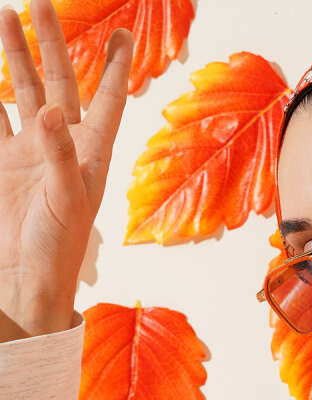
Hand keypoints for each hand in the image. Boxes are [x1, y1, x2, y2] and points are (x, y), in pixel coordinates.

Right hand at [0, 0, 132, 338]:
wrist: (26, 280)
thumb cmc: (59, 249)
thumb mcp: (67, 200)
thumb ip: (60, 155)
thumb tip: (51, 110)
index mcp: (90, 154)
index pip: (107, 101)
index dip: (113, 68)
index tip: (120, 32)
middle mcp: (63, 146)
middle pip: (60, 82)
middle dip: (51, 43)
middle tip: (41, 2)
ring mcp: (31, 152)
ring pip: (23, 91)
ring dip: (15, 56)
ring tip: (3, 16)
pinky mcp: (4, 164)